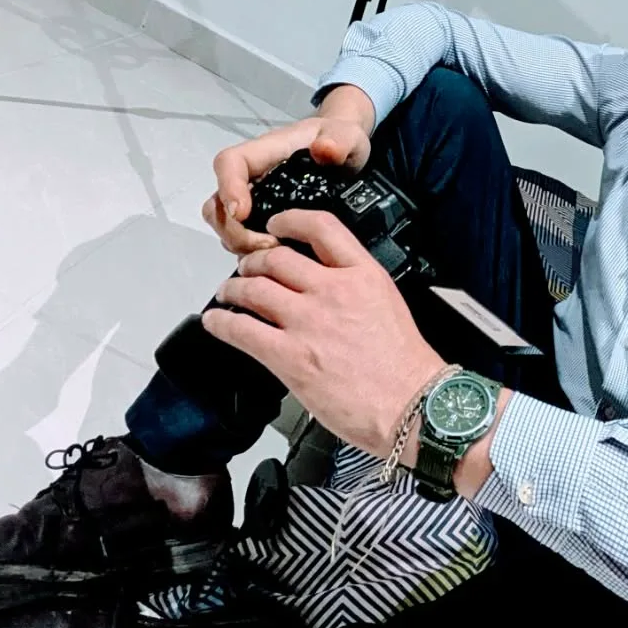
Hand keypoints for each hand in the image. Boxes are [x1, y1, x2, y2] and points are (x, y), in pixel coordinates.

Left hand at [200, 208, 447, 459]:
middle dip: (253, 262)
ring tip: (227, 293)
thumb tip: (326, 288)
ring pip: (253, 289)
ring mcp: (308, 323)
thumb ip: (355, 289)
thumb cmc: (405, 368)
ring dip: (232, 289)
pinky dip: (221, 323)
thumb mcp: (387, 305)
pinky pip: (241, 330)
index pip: (321, 228)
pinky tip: (216, 322)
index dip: (290, 221)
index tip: (277, 226)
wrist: (412, 406)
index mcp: (362, 276)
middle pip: (276, 259)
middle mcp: (333, 292)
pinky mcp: (289, 357)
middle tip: (246, 269)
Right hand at [203, 88, 374, 256]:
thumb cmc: (342, 141)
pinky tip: (281, 261)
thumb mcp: (348, 137)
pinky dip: (254, 253)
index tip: (241, 212)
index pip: (230, 163)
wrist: (348, 156)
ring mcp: (254, 202)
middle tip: (267, 246)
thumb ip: (339, 141)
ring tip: (276, 255)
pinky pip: (245, 241)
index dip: (228, 187)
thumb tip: (325, 149)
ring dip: (243, 246)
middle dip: (234, 231)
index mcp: (265, 153)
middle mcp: (251, 179)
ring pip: (226, 227)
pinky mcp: (263, 222)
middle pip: (218, 204)